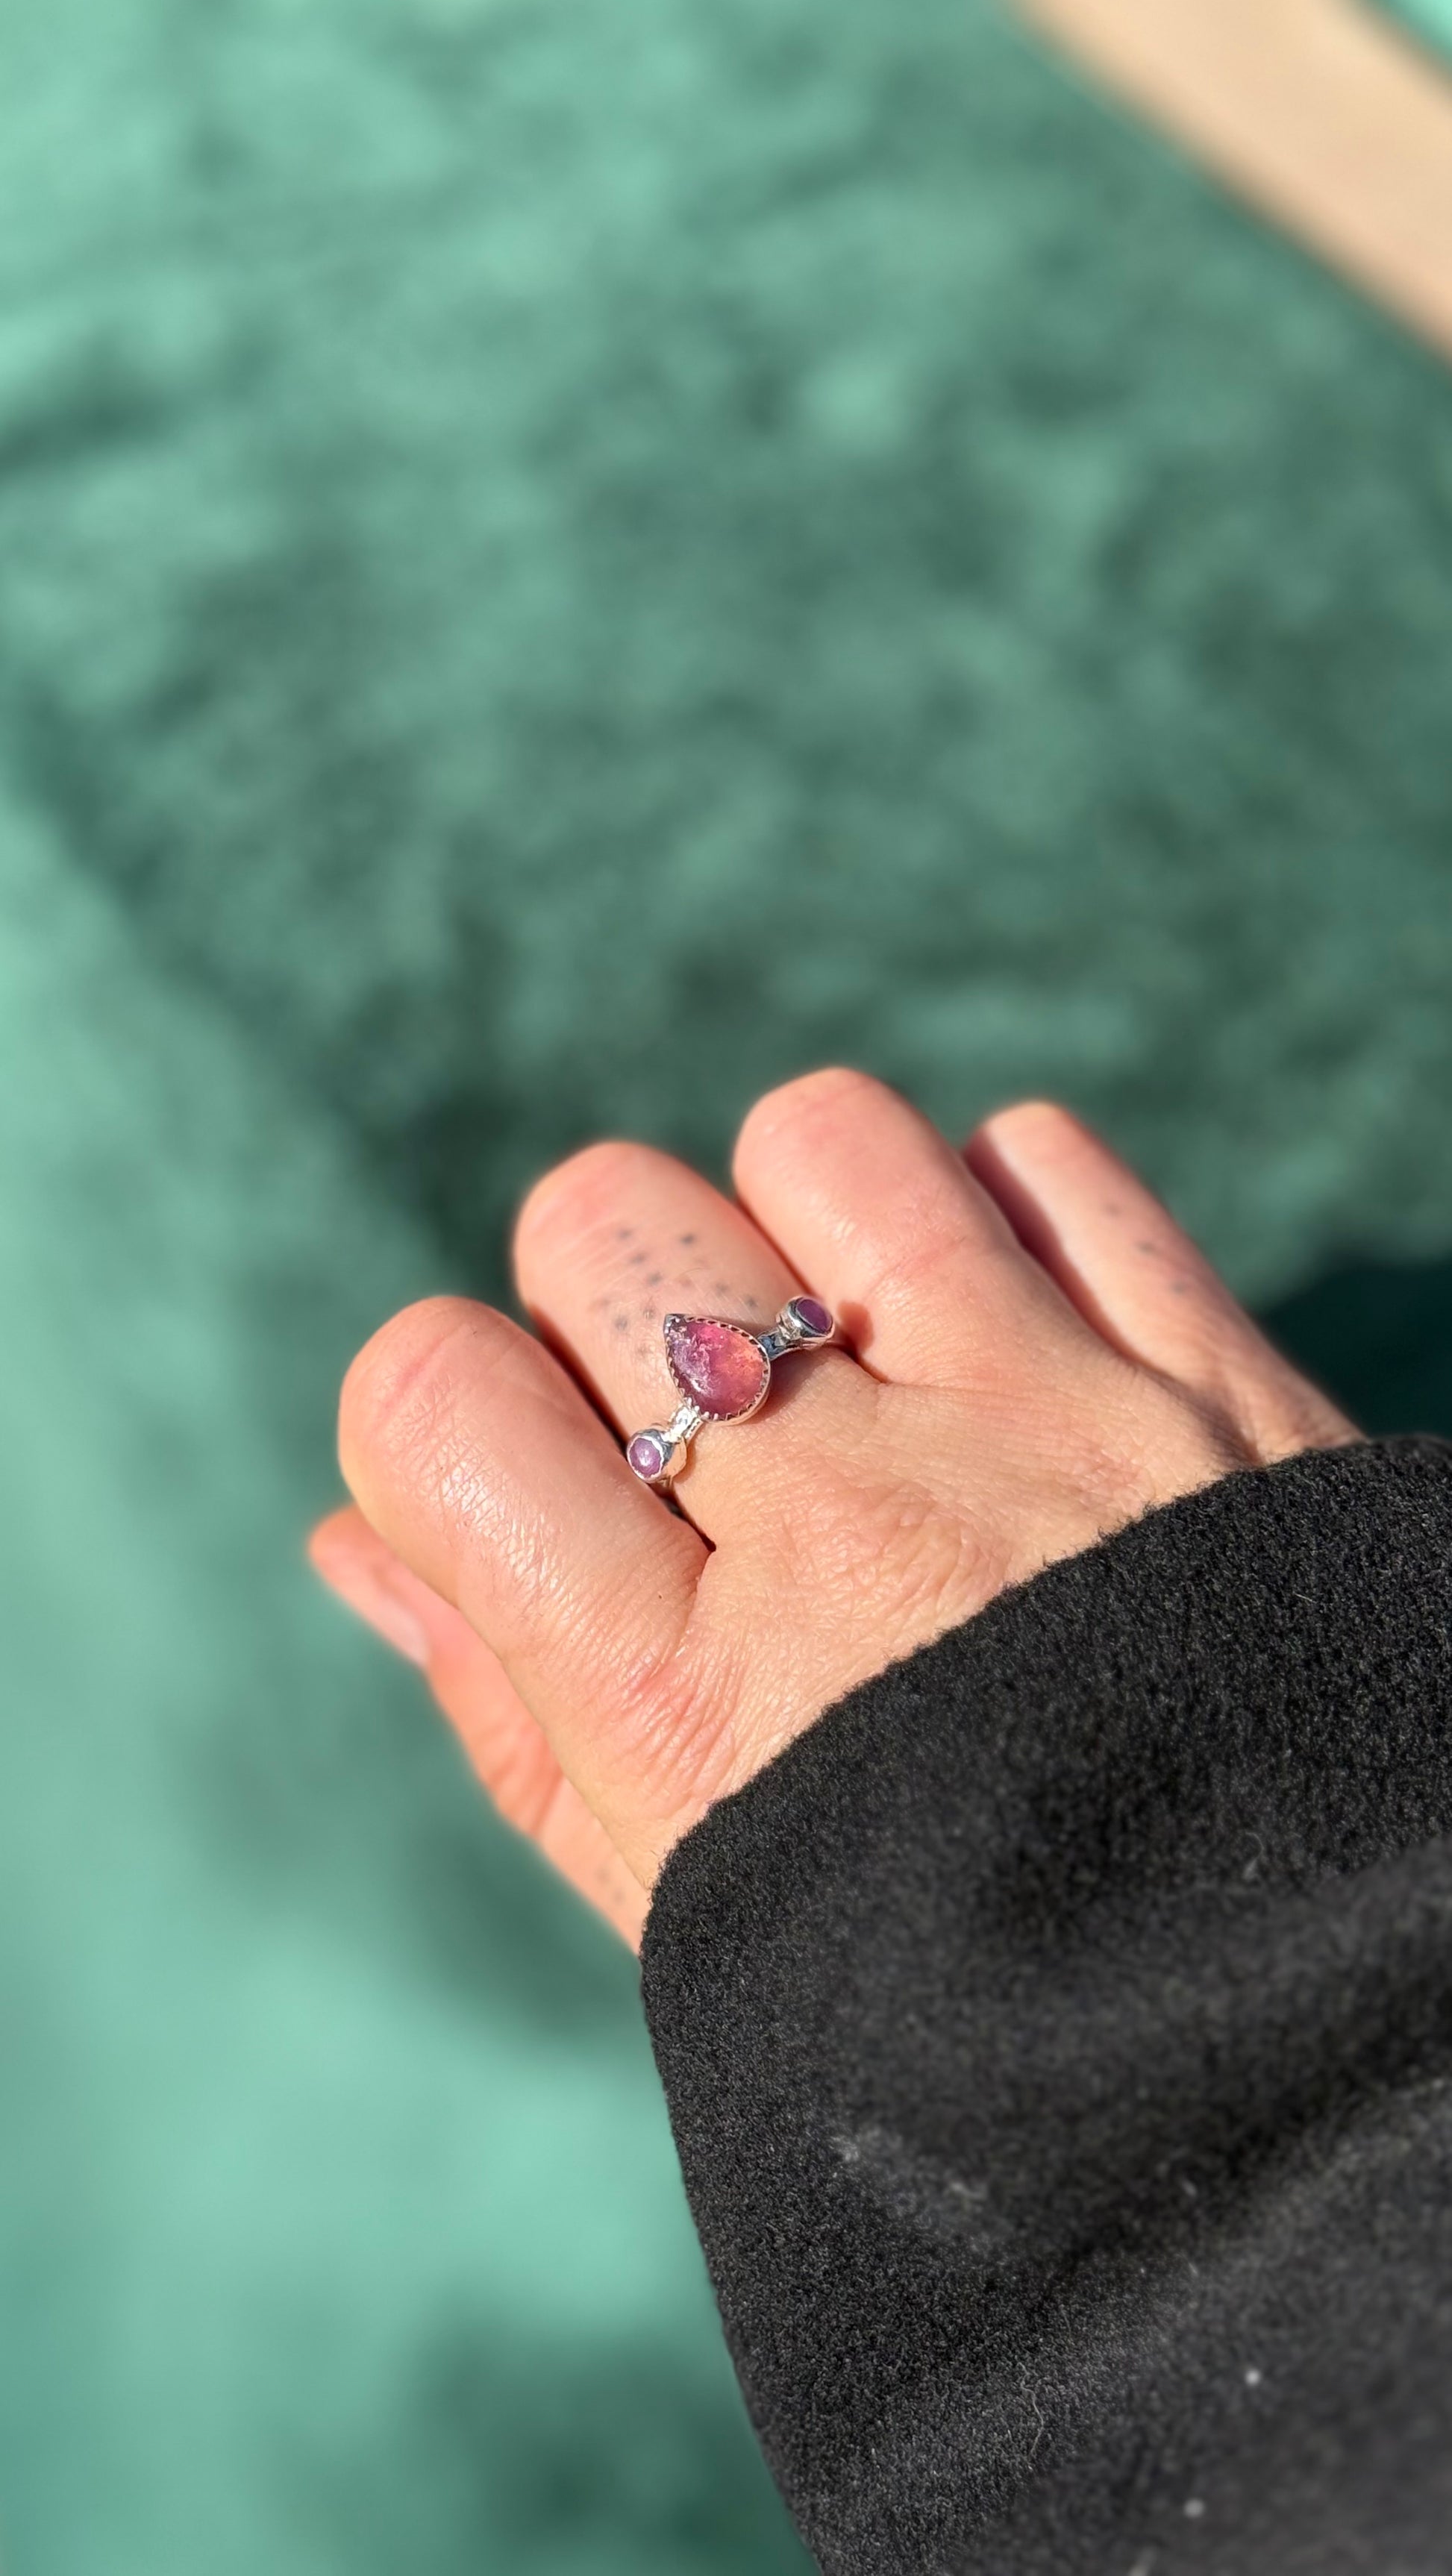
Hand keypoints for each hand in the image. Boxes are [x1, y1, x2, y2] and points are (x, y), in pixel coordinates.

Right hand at [311, 1074, 1353, 1946]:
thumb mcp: (693, 1908)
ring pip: (817, 1139)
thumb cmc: (955, 1983)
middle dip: (619, 1309)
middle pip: (606, 1222)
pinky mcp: (1207, 1376)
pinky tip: (1011, 1337)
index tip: (536, 1478)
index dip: (451, 1411)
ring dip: (805, 1228)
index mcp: (683, 1694)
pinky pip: (1040, 1157)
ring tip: (858, 1358)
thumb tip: (360, 1538)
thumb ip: (507, 1714)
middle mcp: (850, 1530)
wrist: (1308, 2031)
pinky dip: (1003, 1215)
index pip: (433, 1393)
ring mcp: (1041, 1428)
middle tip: (714, 1443)